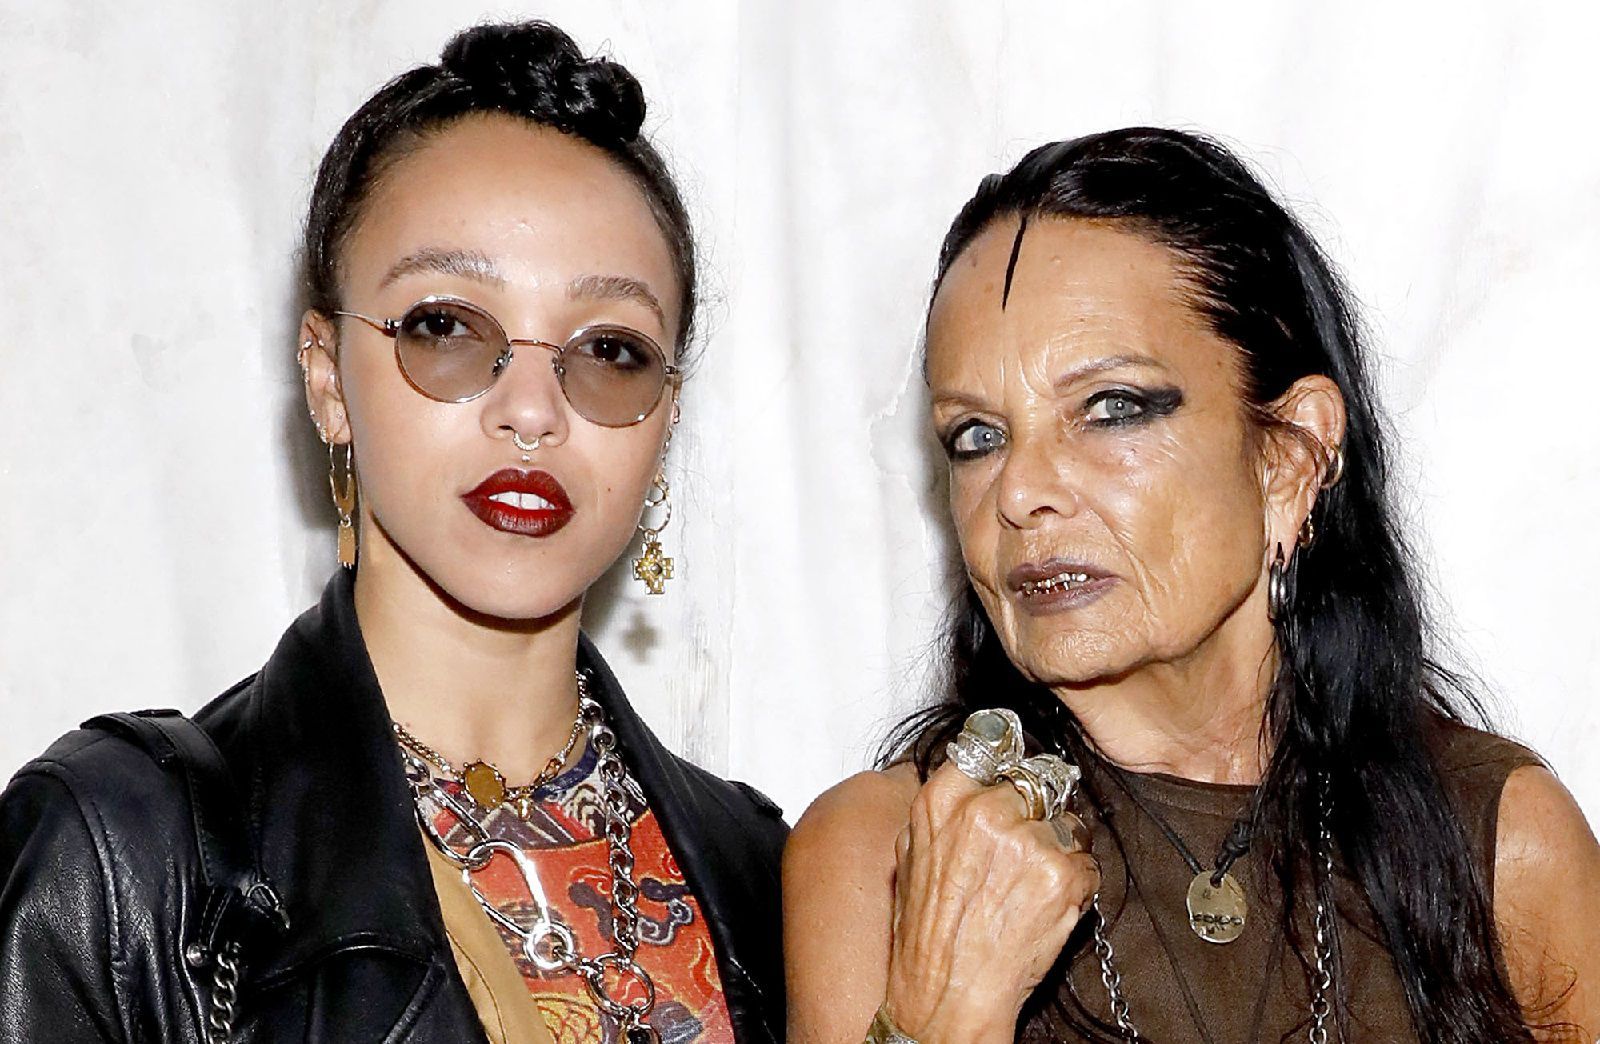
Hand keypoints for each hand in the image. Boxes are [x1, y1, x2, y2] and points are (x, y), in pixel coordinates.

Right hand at [882, 761, 1098, 1043]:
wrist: (947, 993)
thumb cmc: (927, 932)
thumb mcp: (911, 853)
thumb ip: (943, 807)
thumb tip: (973, 774)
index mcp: (943, 797)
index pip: (992, 742)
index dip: (1006, 764)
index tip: (1013, 775)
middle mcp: (985, 809)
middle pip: (1035, 781)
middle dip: (1035, 811)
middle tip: (1019, 853)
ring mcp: (1027, 840)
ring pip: (1067, 821)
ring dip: (1059, 849)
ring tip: (1026, 888)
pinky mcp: (1061, 873)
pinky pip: (1087, 861)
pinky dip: (1075, 883)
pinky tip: (1042, 906)